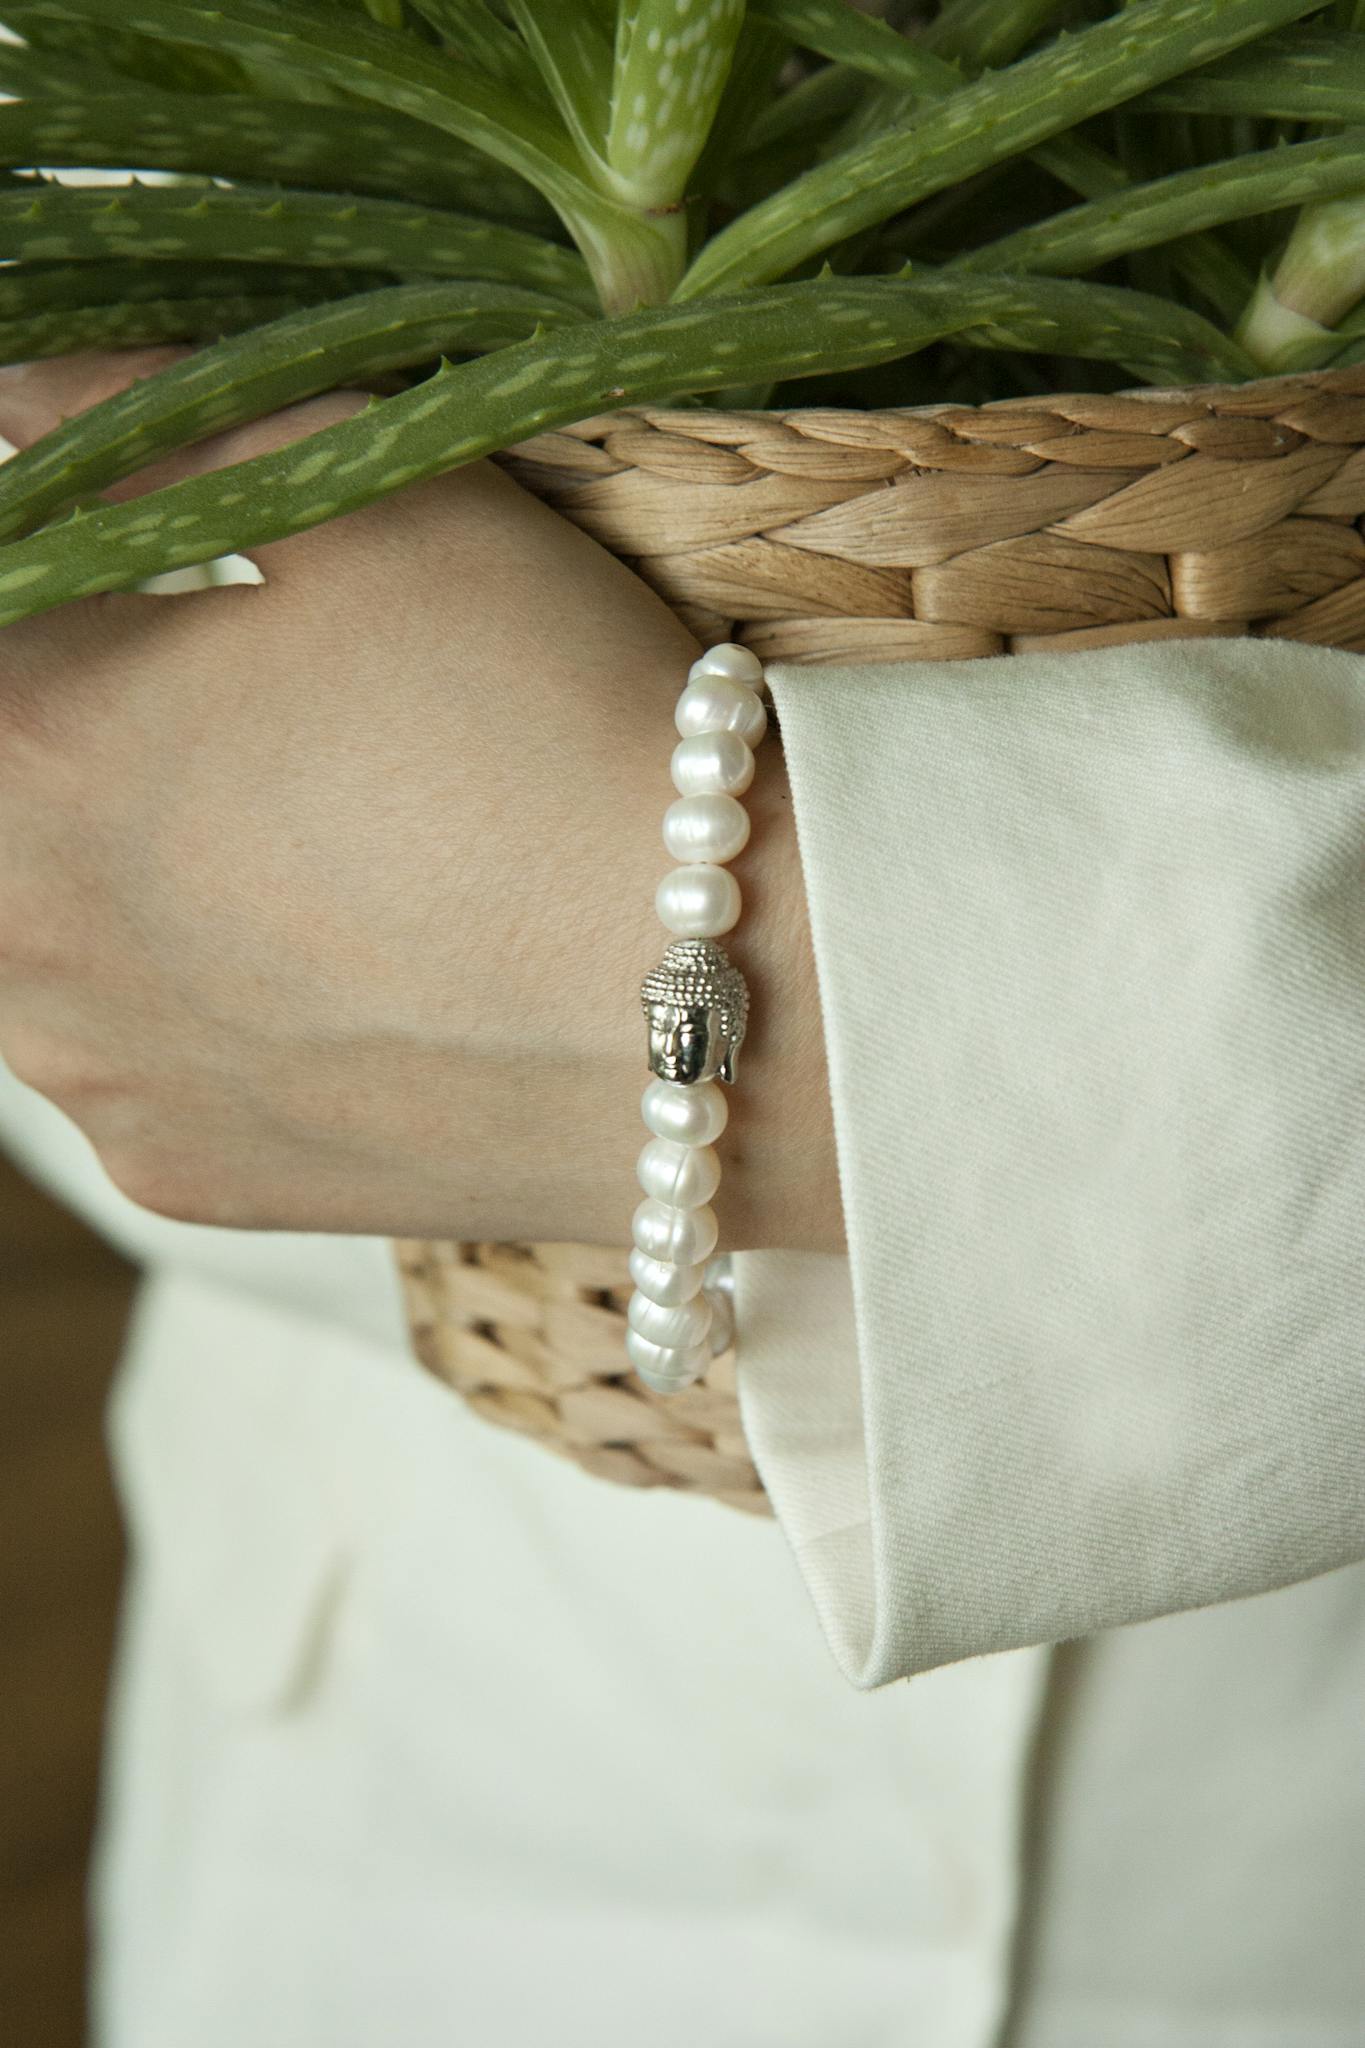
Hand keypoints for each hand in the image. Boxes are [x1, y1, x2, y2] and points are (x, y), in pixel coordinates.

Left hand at [0, 353, 842, 1251]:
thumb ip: (164, 427)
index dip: (64, 577)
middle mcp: (23, 936)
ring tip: (296, 850)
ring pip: (46, 942)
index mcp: (33, 744)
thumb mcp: (383, 505)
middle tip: (239, 723)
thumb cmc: (559, 731)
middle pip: (2, 803)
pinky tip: (334, 981)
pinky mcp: (188, 1179)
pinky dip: (202, 1012)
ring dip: (120, 878)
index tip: (160, 587)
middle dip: (80, 737)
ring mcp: (103, 1079)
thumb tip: (27, 388)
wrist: (726, 1008)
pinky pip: (145, 1067)